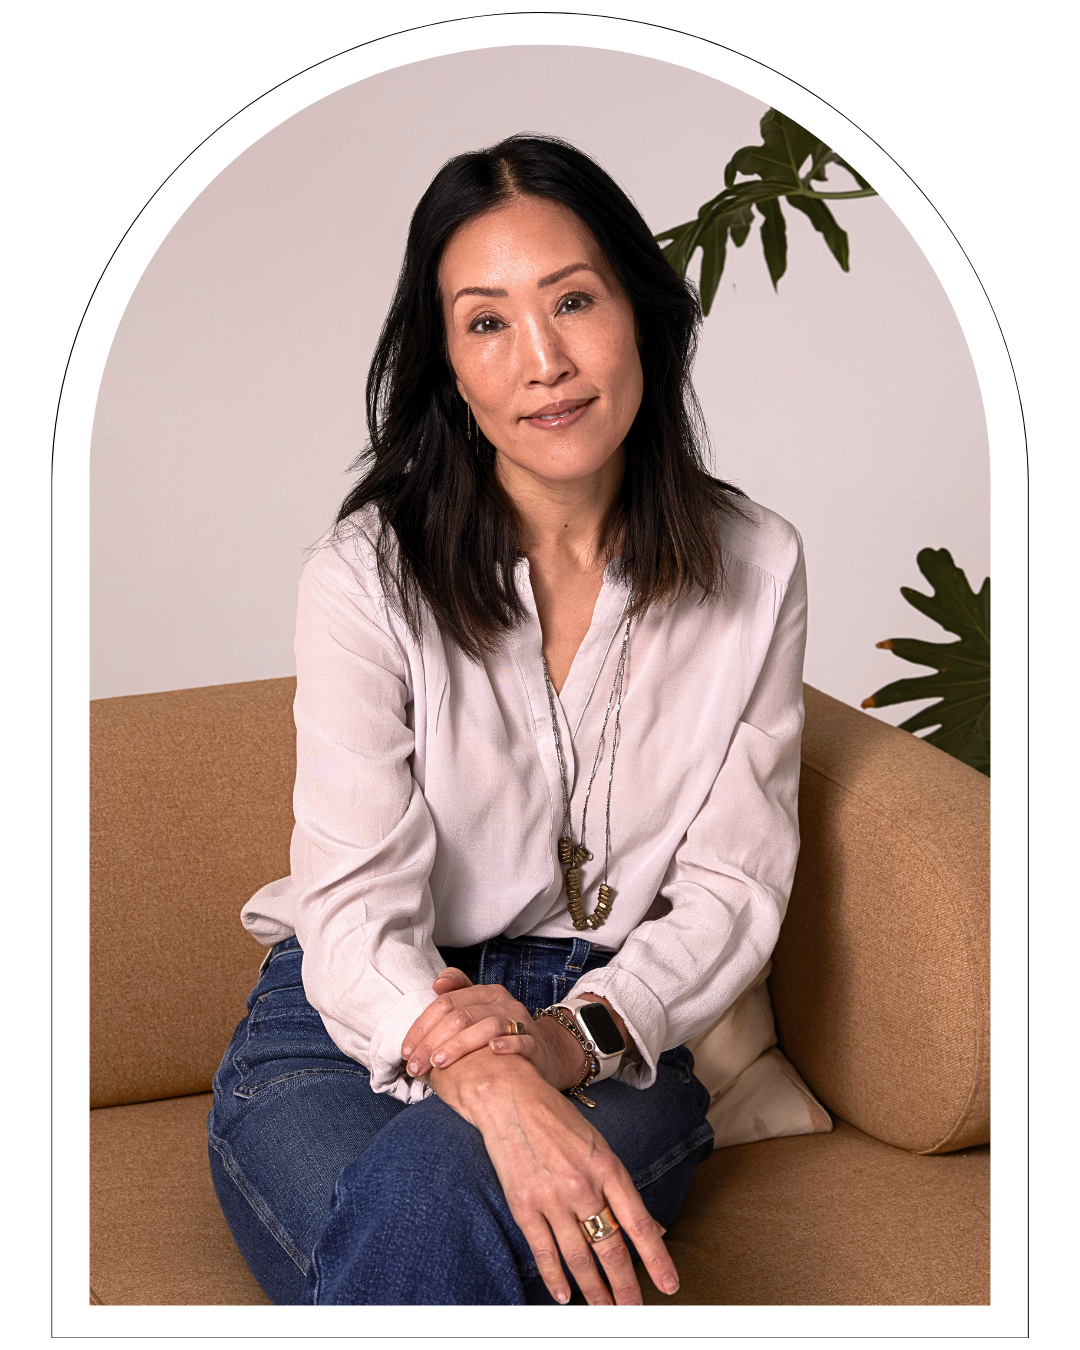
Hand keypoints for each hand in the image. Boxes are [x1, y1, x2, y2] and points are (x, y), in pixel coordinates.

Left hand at [401, 968, 583, 1090]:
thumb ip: (457, 995)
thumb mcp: (478, 1012)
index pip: (447, 1003)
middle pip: (462, 1016)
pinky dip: (506, 1044)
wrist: (545, 1054)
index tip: (407, 1050)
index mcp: (485, 993)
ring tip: (439, 1063)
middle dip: (433, 1041)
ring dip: (459, 1045)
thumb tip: (437, 982)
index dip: (423, 1026)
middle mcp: (503, 1002)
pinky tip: (492, 1051)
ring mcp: (520, 1022)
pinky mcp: (535, 1044)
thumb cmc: (501, 1035)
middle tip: (416, 1066)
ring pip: (486, 1027)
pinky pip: (521, 1041)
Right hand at [429, 1049, 679, 1306]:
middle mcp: (583, 1186)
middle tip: (634, 1311)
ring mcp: (552, 1197)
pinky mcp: (524, 1204)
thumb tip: (654, 1227)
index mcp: (608, 1168)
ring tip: (604, 1312)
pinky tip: (563, 1296)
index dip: (656, 1259)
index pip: (639, 1224)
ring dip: (593, 1291)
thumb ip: (622, 1191)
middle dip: (624, 1287)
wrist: (511, 1099)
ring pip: (579, 1258)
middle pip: (610, 1249)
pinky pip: (543, 1251)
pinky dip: (555, 1277)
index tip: (669, 1287)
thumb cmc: (559, 1122)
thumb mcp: (600, 1148)